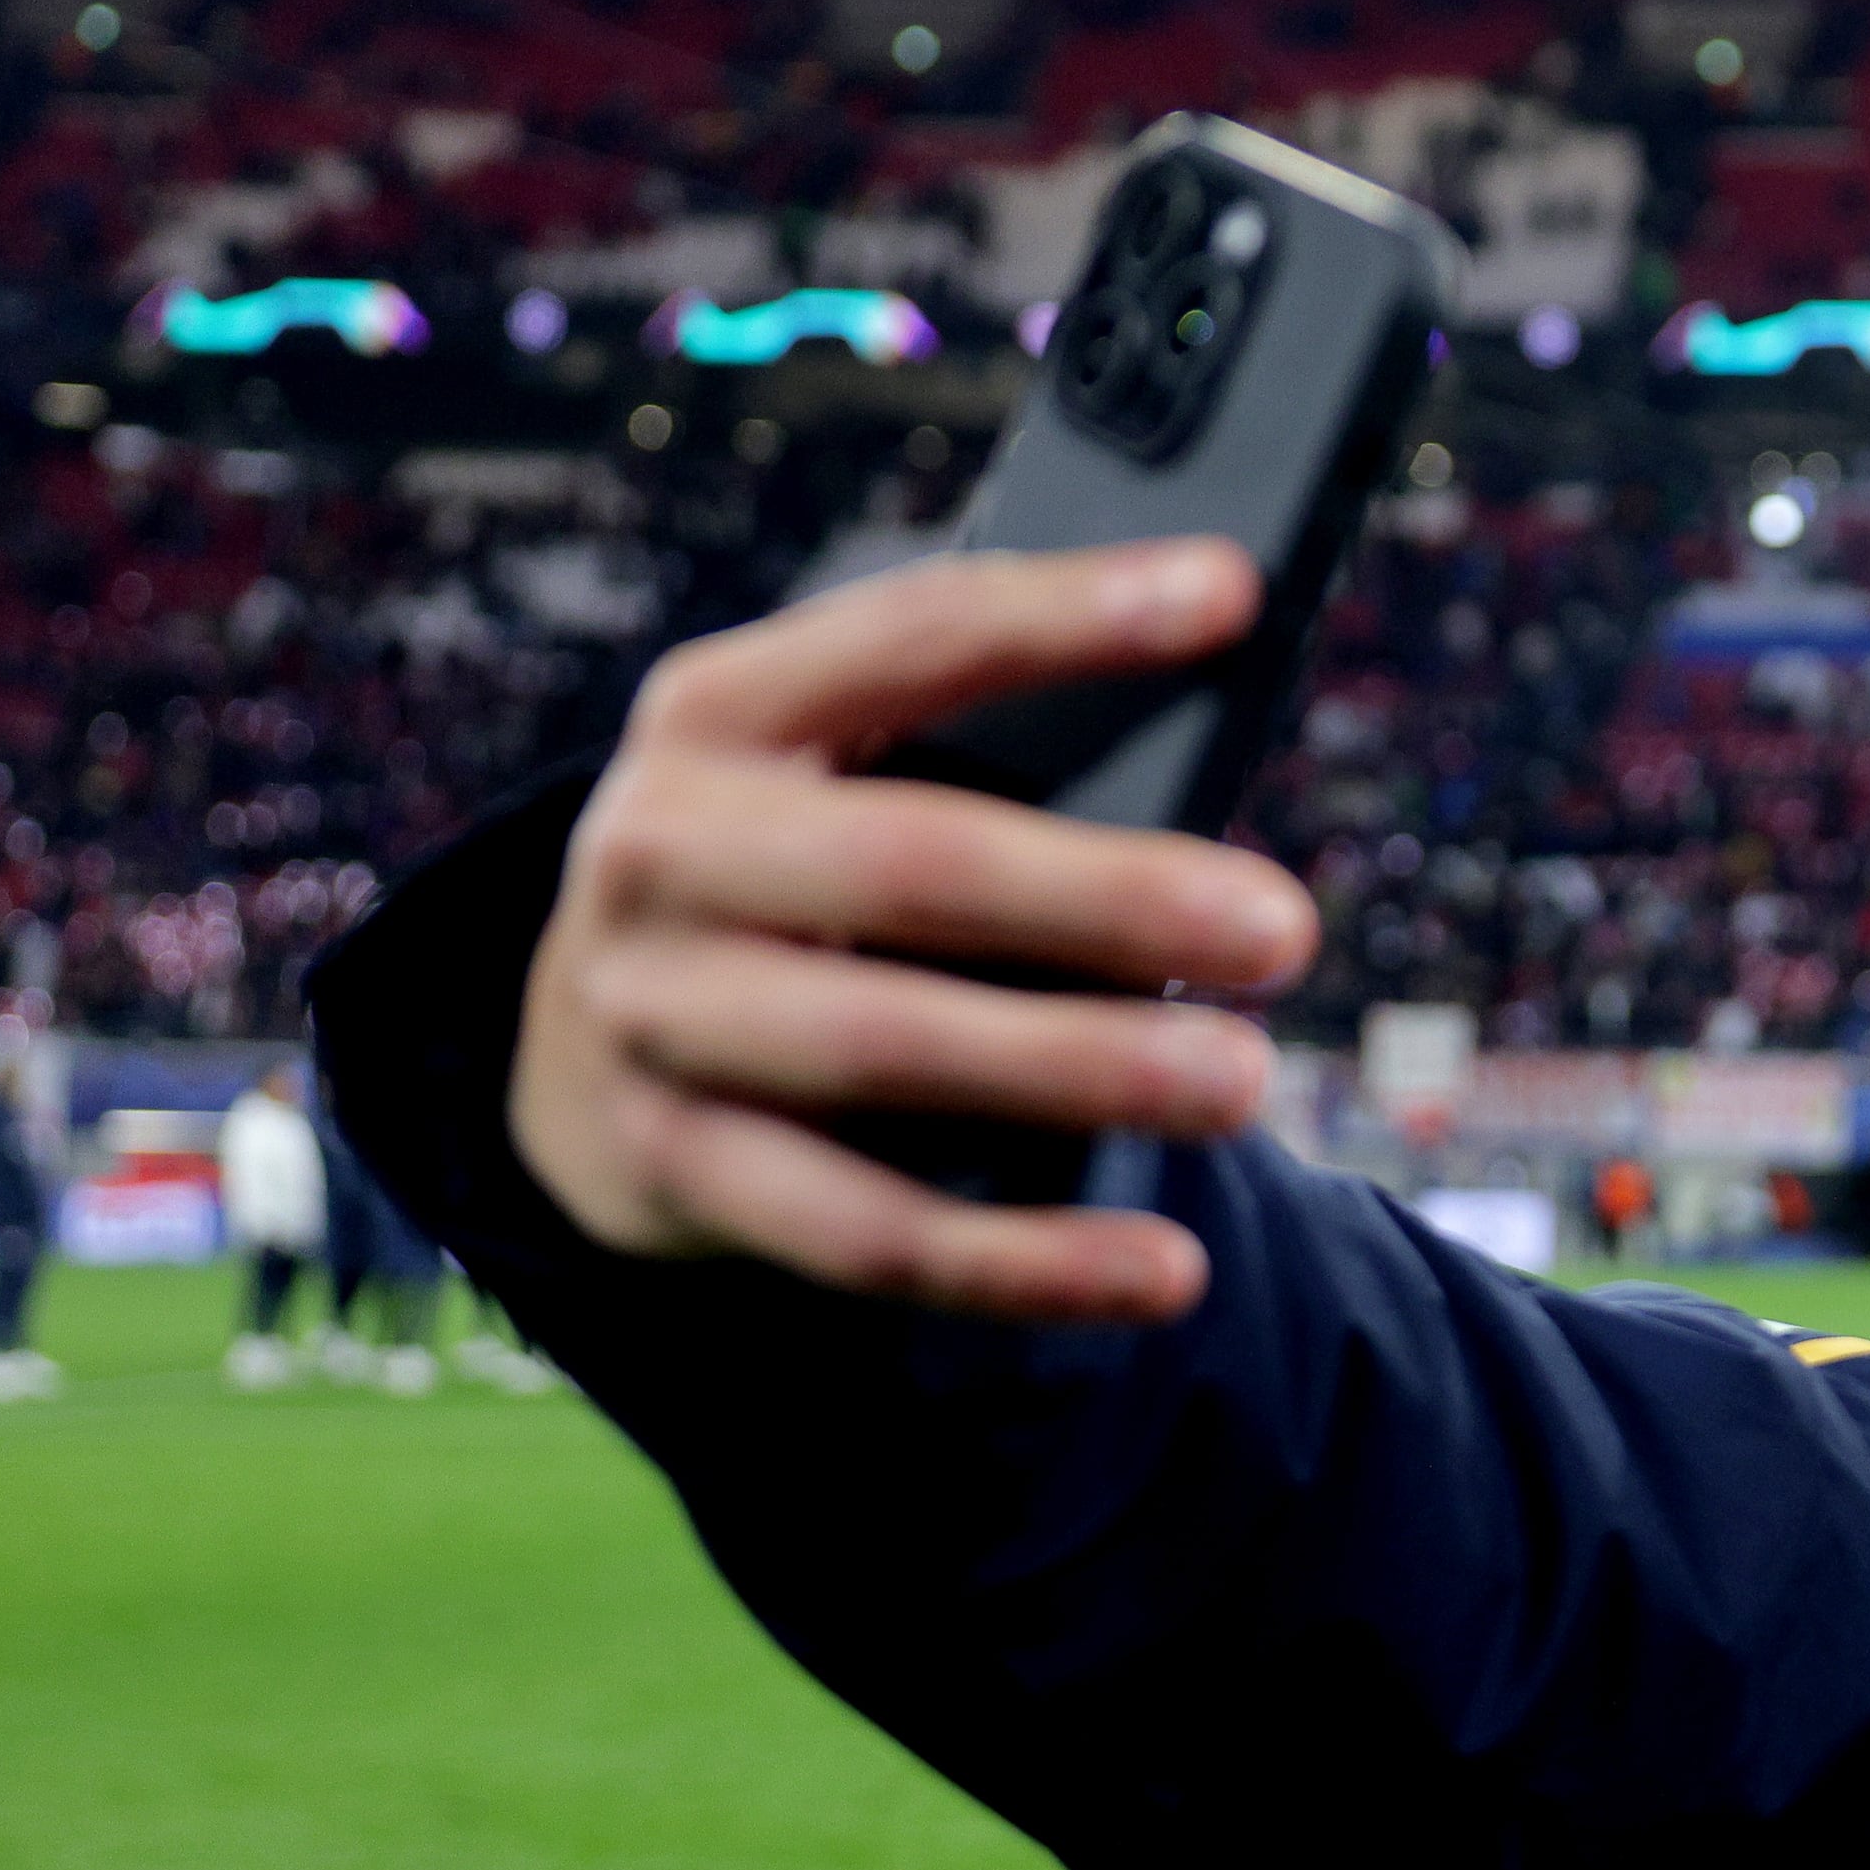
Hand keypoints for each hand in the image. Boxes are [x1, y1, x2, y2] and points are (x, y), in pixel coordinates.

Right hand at [507, 541, 1322, 1323]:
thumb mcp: (840, 780)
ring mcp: (652, 1016)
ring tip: (1243, 1086)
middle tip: (1283, 931)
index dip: (1070, 615)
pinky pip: (870, 1232)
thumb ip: (990, 756)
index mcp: (721, 712)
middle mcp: (660, 850)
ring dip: (1080, 1069)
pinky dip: (1025, 1262)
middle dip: (1108, 897)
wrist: (586, 1046)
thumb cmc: (797, 882)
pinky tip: (1161, 1274)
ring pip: (890, 1049)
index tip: (1230, 595)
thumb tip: (1222, 735)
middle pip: (910, 865)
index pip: (910, 637)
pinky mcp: (675, 1170)